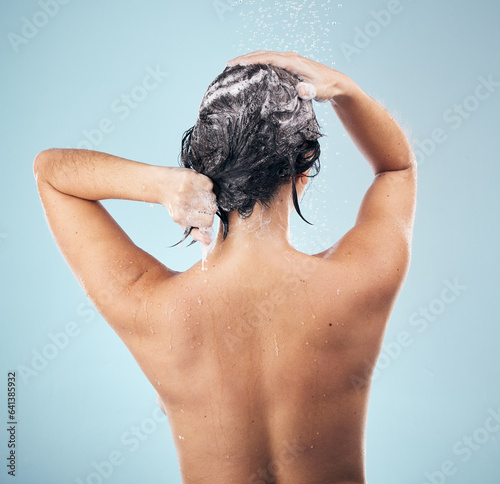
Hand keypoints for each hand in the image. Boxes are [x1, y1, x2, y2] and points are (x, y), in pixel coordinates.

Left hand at [161, 167, 216, 245]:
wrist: (160, 184)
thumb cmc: (174, 204)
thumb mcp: (182, 221)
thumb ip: (195, 233)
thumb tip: (208, 242)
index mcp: (180, 216)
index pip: (208, 222)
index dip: (207, 218)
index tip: (202, 214)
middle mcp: (182, 202)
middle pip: (212, 208)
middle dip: (208, 207)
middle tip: (199, 203)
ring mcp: (186, 188)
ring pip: (212, 196)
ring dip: (208, 196)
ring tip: (198, 194)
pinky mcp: (189, 176)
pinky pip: (209, 184)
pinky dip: (207, 185)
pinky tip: (198, 186)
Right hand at [226, 50, 351, 101]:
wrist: (336, 82)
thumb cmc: (327, 87)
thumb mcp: (319, 91)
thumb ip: (310, 91)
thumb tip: (301, 90)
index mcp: (293, 62)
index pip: (269, 58)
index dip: (252, 61)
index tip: (237, 64)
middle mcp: (290, 58)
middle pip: (263, 54)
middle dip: (245, 58)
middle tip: (228, 65)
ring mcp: (289, 60)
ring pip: (265, 56)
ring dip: (250, 59)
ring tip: (234, 66)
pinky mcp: (289, 64)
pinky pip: (270, 60)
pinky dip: (258, 62)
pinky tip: (250, 69)